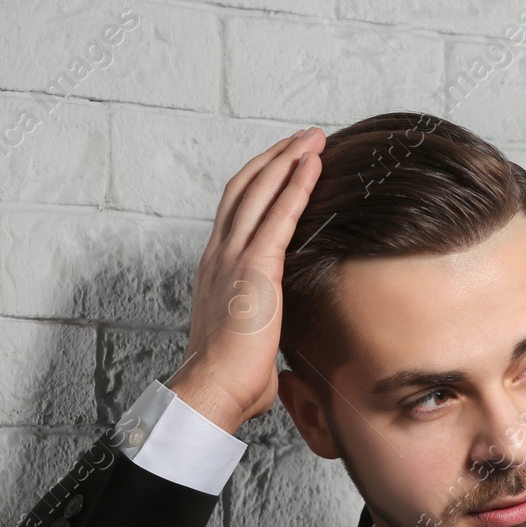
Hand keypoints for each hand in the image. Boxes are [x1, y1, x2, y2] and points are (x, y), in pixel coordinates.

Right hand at [166, 127, 324, 433]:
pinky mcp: (254, 266)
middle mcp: (218, 255)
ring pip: (259, 190)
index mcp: (215, 272)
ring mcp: (232, 257)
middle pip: (244, 189)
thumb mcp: (249, 353)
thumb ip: (260, 345)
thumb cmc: (231, 382)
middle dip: (274, 158)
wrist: (213, 389)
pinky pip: (279, 213)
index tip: (281, 168)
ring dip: (287, 158)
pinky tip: (312, 163)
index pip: (235, 214)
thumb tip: (275, 369)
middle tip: (301, 138)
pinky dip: (296, 183)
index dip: (258, 186)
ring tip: (312, 137)